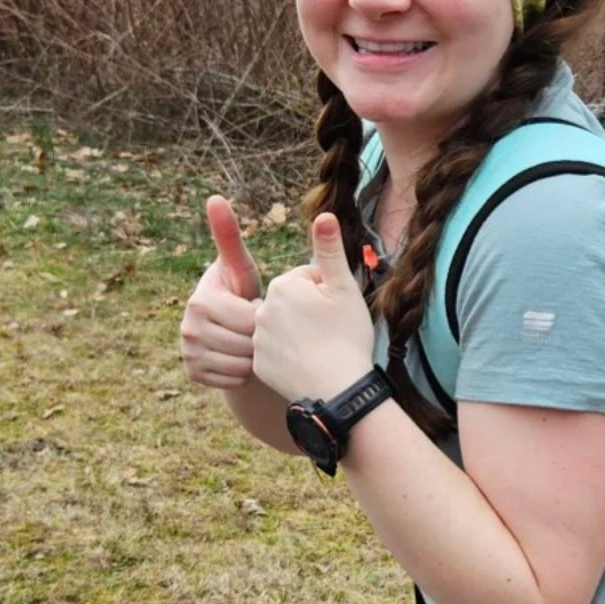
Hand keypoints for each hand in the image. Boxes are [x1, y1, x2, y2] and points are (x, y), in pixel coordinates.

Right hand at [179, 196, 262, 389]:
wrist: (233, 331)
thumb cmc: (242, 291)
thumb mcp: (241, 267)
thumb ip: (229, 237)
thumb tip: (214, 197)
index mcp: (200, 299)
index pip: (247, 318)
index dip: (262, 316)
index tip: (259, 308)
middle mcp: (187, 326)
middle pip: (245, 344)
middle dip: (260, 338)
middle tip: (258, 328)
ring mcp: (187, 352)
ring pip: (241, 365)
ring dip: (254, 357)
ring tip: (252, 342)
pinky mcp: (192, 373)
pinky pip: (233, 380)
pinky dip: (243, 373)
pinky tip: (242, 358)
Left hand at [253, 213, 374, 402]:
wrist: (338, 390)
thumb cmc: (346, 336)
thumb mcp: (344, 289)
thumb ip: (330, 250)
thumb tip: (324, 213)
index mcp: (283, 286)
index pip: (307, 280)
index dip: (327, 294)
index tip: (337, 312)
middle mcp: (263, 310)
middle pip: (292, 303)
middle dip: (310, 312)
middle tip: (331, 331)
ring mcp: (258, 339)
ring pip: (283, 328)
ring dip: (299, 334)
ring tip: (321, 349)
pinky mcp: (258, 365)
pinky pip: (275, 354)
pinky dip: (290, 357)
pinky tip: (308, 365)